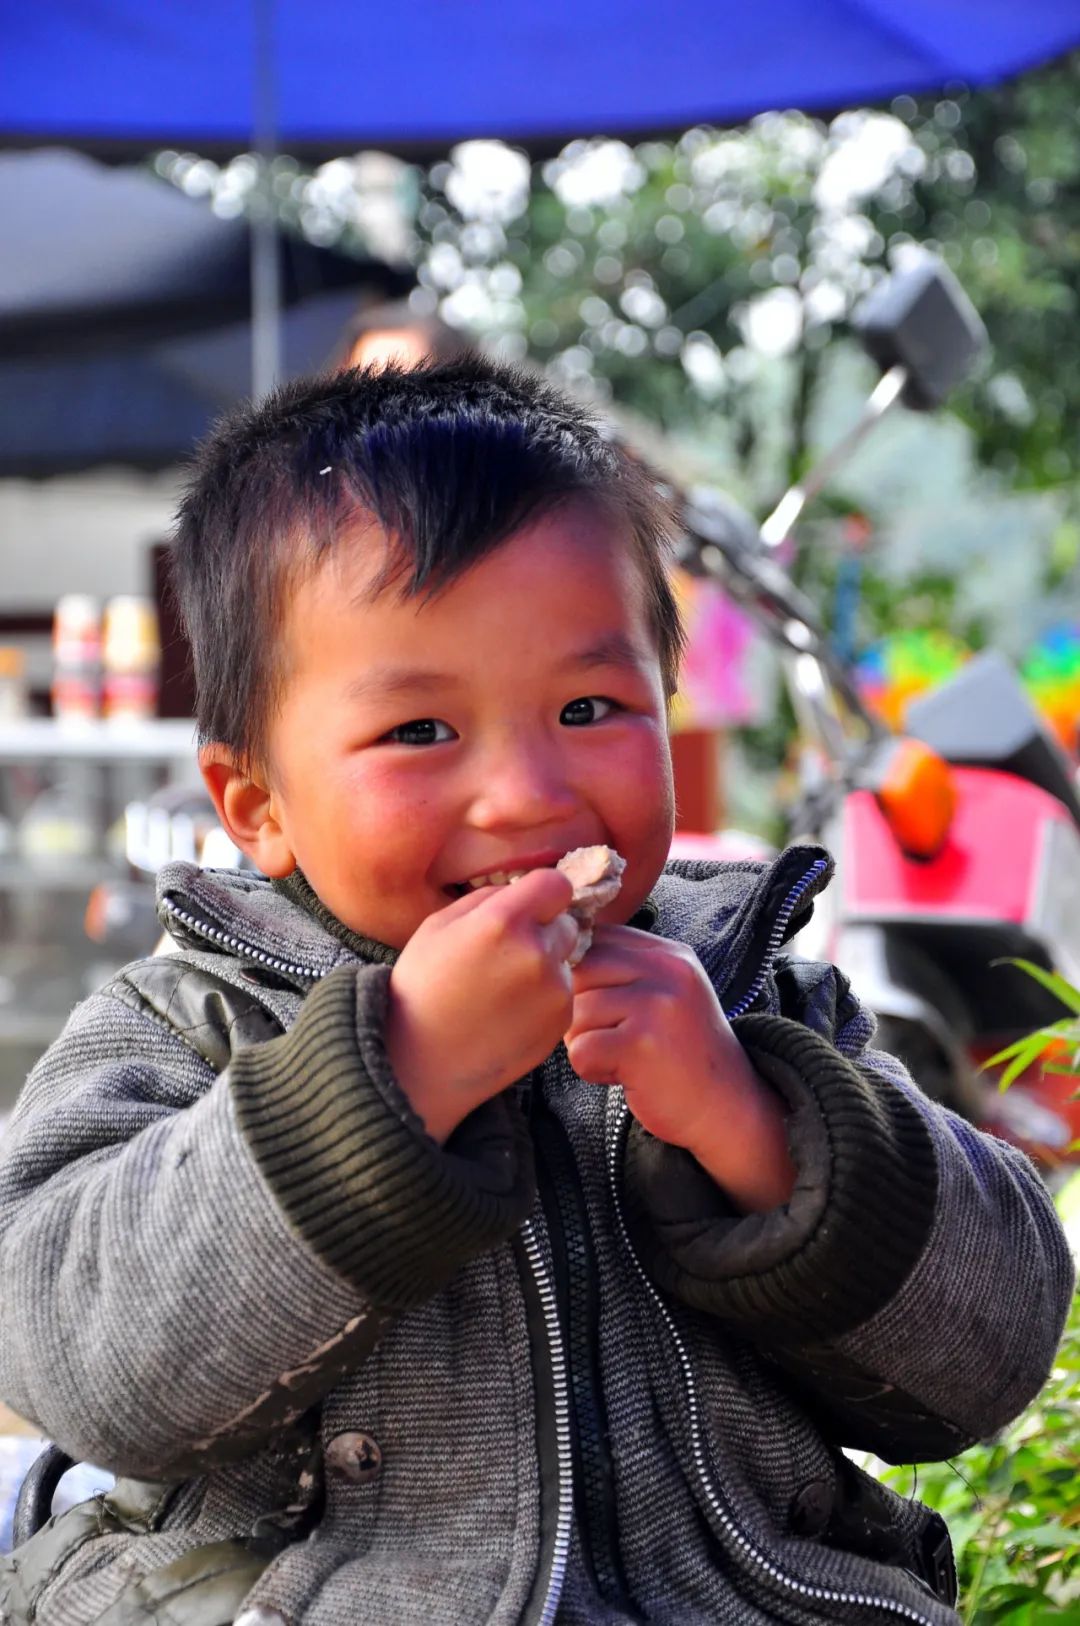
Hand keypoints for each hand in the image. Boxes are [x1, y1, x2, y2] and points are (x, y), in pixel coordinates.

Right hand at [386, 869, 578, 1143]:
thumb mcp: (438, 925)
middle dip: (544, 930)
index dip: (542, 893)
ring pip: (565, 959)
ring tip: (502, 989)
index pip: (557, 884)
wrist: (420, 1060)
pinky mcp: (560, 1020)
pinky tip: (510, 1012)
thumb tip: (521, 891)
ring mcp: (553, 989)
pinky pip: (563, 992)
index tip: (528, 906)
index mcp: (503, 921)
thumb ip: (488, 899)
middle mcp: (536, 952)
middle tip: (507, 953)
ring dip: (545, 965)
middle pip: (566, 922)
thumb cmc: (422, 987)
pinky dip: (544, 997)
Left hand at [565, 926, 795, 1212]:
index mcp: (668, 954)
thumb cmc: (683, 1053)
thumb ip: (625, 969)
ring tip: (622, 1057)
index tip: (597, 1003)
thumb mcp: (667, 994)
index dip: (581, 972)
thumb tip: (559, 953)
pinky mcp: (642, 1045)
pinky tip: (623, 1075)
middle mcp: (665, 971)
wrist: (729, 1107)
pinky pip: (581, 1050)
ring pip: (575, 1013)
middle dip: (579, 1009)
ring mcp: (656, 1006)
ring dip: (586, 1043)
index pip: (596, 938)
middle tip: (608, 1036)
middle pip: (580, 971)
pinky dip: (592, 1070)